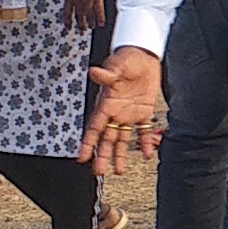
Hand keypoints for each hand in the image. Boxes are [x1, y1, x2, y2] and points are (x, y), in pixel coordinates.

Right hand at [80, 46, 165, 176]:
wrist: (144, 56)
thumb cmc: (127, 59)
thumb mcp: (118, 66)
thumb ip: (108, 74)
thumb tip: (94, 72)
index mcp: (106, 104)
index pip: (94, 127)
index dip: (87, 142)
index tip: (81, 157)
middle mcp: (115, 112)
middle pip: (106, 138)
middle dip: (102, 155)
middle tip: (98, 172)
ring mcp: (129, 114)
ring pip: (122, 139)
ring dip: (119, 155)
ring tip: (118, 171)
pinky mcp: (144, 112)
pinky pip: (143, 131)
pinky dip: (145, 142)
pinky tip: (146, 155)